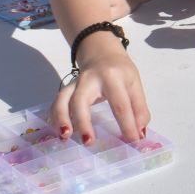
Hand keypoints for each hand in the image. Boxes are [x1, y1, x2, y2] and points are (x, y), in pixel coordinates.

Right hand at [49, 29, 147, 146]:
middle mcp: (90, 79)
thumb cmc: (120, 71)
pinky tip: (58, 132)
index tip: (133, 141)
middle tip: (88, 142)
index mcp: (113, 77)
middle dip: (83, 121)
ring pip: (62, 99)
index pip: (120, 104)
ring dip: (61, 118)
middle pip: (81, 100)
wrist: (101, 52)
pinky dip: (55, 118)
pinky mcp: (67, 89)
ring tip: (65, 137)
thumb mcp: (135, 84)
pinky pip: (57, 103)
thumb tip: (139, 134)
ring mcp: (75, 84)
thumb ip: (139, 108)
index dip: (127, 125)